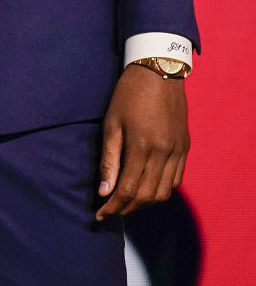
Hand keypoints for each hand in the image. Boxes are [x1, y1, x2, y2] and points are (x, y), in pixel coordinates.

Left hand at [95, 63, 189, 220]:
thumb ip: (109, 159)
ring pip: (164, 192)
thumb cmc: (128, 94)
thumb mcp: (111, 123)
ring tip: (127, 203)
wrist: (158, 71)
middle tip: (110, 211)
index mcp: (142, 146)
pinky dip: (162, 191)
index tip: (100, 214)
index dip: (113, 206)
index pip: (128, 189)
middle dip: (127, 209)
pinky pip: (177, 180)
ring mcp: (177, 151)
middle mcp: (164, 153)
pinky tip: (147, 189)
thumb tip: (104, 191)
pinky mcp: (185, 147)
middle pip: (147, 196)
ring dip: (145, 203)